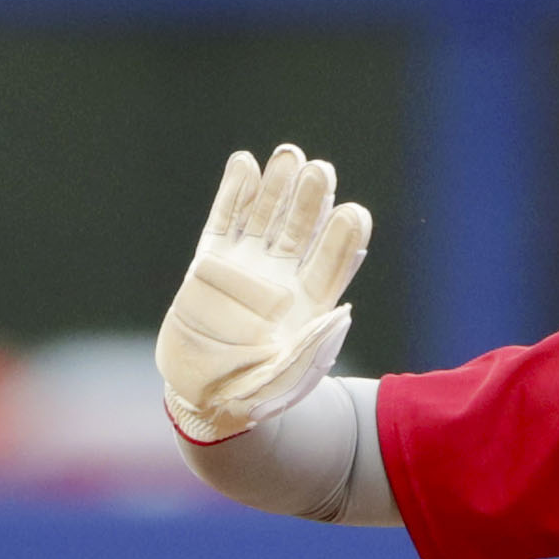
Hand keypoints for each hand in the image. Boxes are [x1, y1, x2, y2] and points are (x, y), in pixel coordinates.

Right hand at [157, 144, 370, 444]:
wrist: (205, 402)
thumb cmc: (255, 397)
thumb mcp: (288, 382)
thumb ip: (313, 350)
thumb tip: (342, 311)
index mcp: (311, 302)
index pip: (334, 259)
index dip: (343, 236)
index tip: (353, 213)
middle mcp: (282, 278)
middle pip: (303, 228)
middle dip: (313, 198)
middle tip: (321, 171)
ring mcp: (245, 267)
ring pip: (267, 217)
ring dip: (278, 186)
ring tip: (289, 156)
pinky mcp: (209, 264)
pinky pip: (224, 221)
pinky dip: (234, 192)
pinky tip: (245, 164)